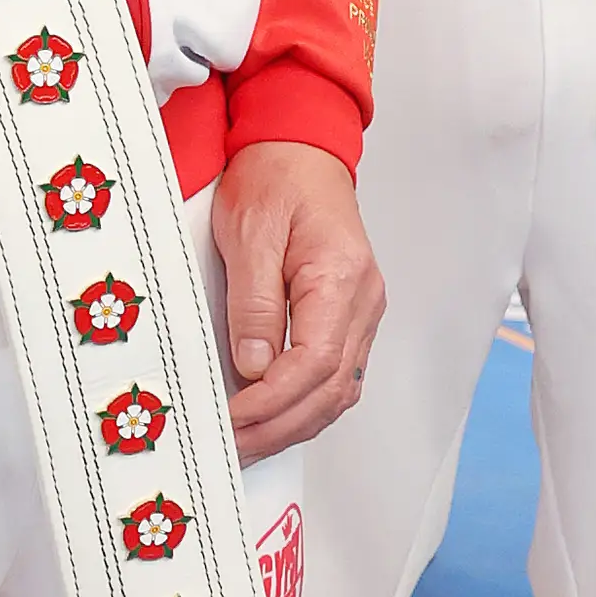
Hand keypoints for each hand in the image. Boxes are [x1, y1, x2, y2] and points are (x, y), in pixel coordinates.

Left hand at [212, 143, 382, 459]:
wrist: (299, 150)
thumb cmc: (274, 178)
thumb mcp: (249, 231)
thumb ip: (253, 302)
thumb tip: (253, 366)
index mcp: (341, 278)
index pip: (314, 362)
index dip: (272, 401)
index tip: (232, 419)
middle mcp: (364, 302)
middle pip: (332, 389)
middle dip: (280, 426)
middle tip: (232, 446)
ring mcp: (362, 312)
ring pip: (339, 390)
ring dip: (294, 424)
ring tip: (246, 443)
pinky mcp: (348, 316)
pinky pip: (336, 375)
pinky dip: (306, 404)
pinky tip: (273, 418)